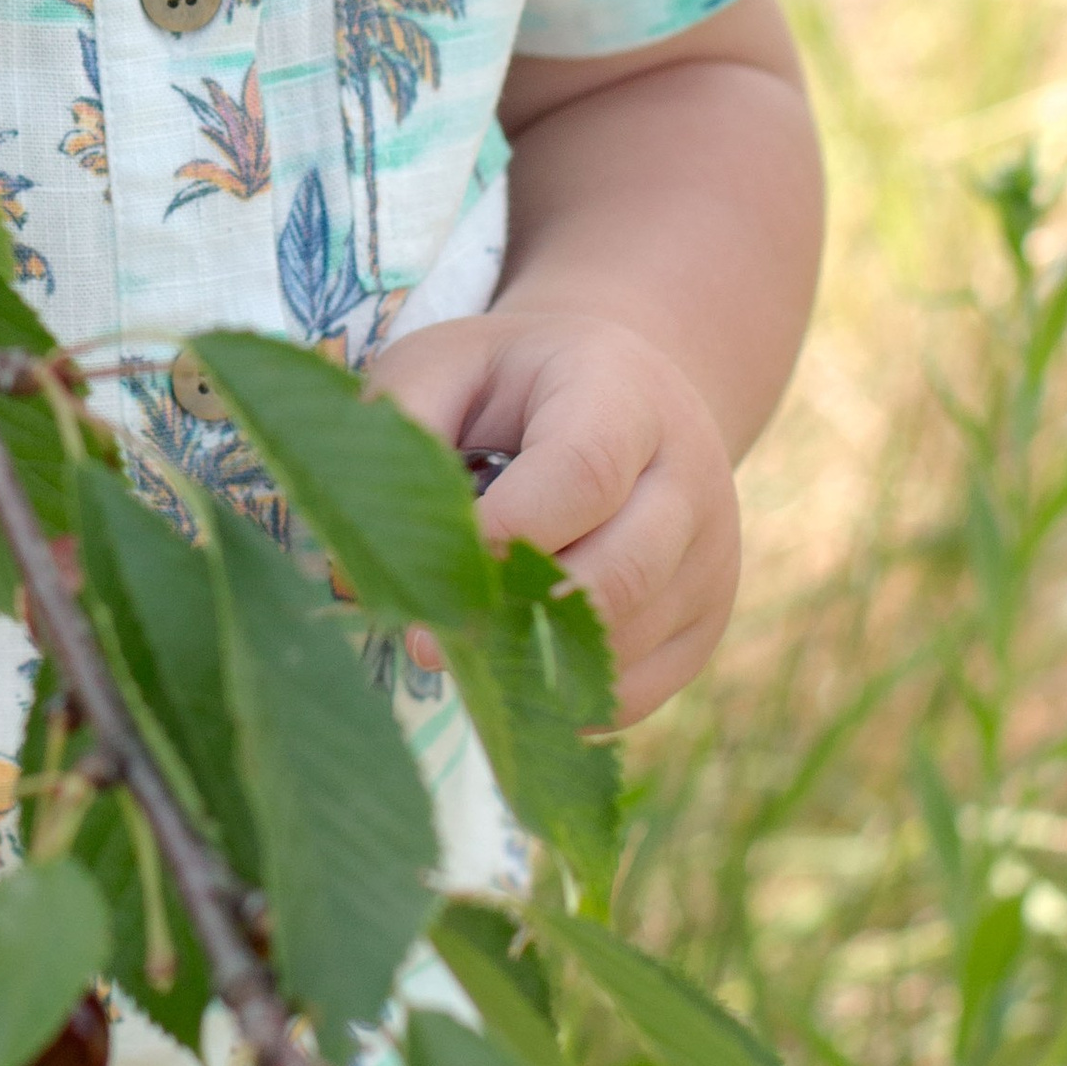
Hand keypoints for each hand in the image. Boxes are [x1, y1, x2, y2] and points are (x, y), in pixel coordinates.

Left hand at [360, 308, 741, 723]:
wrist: (622, 395)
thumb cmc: (507, 386)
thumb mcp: (442, 366)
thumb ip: (398, 428)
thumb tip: (356, 560)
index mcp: (624, 391)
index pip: (581, 474)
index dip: (503, 535)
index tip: (430, 572)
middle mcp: (690, 475)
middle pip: (617, 575)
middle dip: (511, 615)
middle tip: (428, 637)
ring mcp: (710, 557)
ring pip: (621, 647)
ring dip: (528, 661)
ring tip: (460, 639)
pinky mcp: (704, 623)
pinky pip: (632, 696)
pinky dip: (557, 699)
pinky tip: (504, 664)